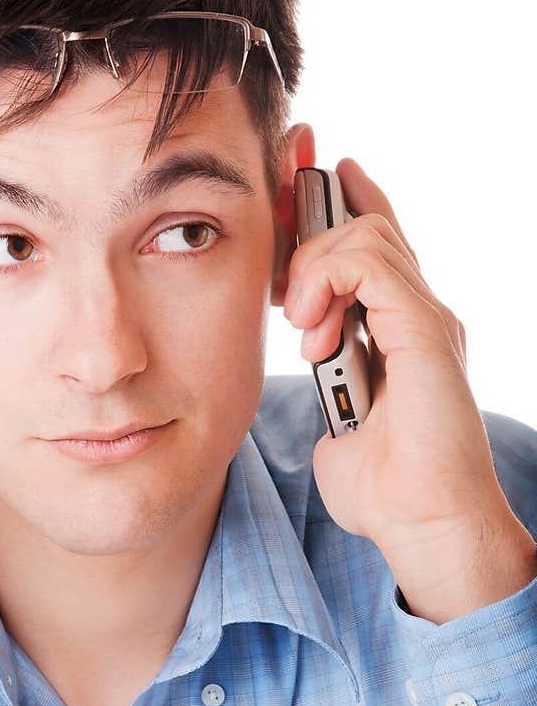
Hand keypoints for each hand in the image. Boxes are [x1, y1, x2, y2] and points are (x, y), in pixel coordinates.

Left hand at [284, 158, 535, 621]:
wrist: (424, 527)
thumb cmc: (385, 488)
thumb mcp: (336, 420)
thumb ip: (328, 384)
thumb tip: (314, 373)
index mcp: (393, 327)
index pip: (368, 241)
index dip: (330, 202)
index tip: (287, 178)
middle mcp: (415, 311)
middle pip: (366, 222)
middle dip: (310, 208)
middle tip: (279, 223)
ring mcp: (425, 317)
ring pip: (368, 234)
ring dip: (315, 266)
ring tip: (299, 319)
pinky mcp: (427, 331)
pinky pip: (374, 265)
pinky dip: (332, 280)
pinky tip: (313, 324)